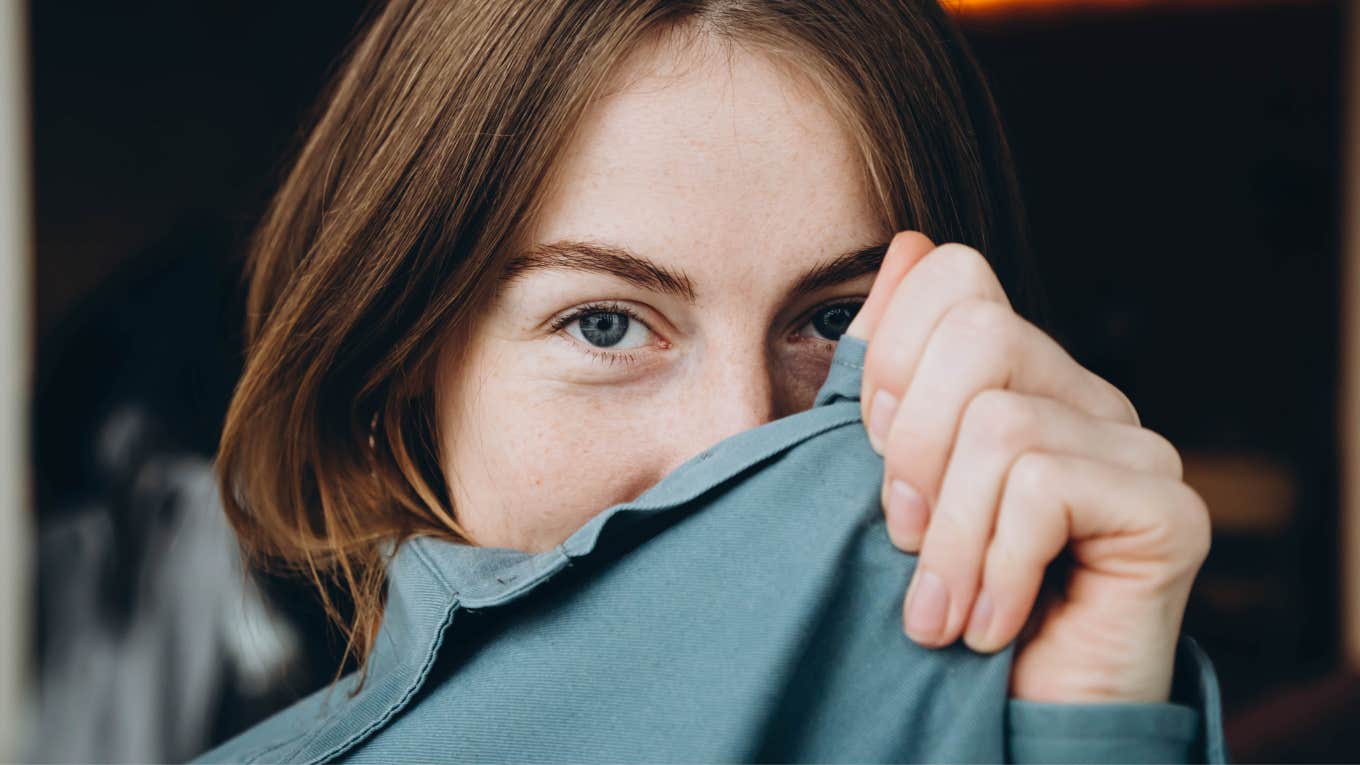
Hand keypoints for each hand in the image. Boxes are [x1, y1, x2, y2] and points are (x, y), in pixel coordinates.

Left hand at [844, 231, 1210, 703]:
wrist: (1001, 720)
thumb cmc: (939, 602)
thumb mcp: (889, 481)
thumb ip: (888, 373)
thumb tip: (905, 247)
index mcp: (1017, 378)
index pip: (955, 278)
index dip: (890, 356)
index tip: (875, 453)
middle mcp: (1084, 397)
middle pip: (976, 331)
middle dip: (910, 449)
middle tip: (902, 537)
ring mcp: (1134, 447)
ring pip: (1000, 423)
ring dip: (947, 539)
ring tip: (940, 606)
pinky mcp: (1167, 508)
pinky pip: (1043, 487)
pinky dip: (994, 568)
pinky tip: (993, 624)